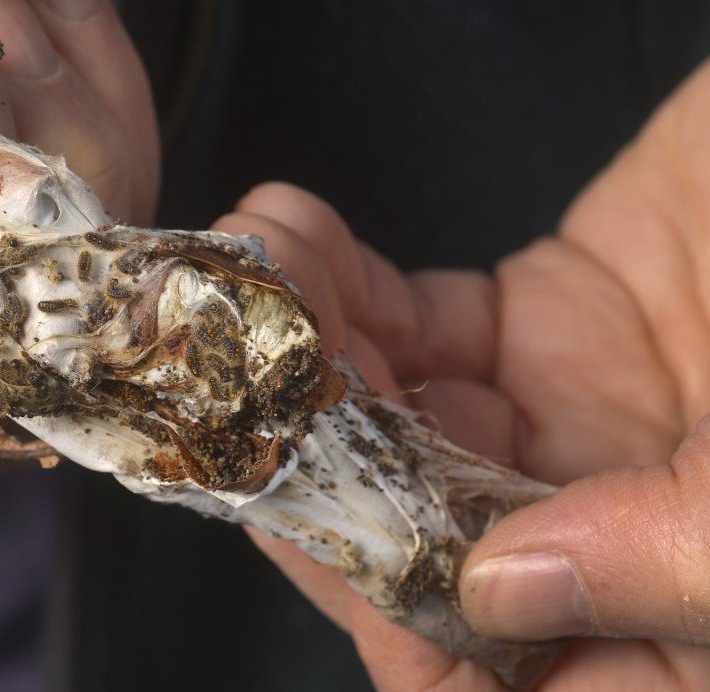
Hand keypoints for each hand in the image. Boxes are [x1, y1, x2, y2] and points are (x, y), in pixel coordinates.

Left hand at [221, 56, 709, 688]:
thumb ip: (682, 559)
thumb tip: (499, 597)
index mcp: (699, 623)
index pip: (520, 681)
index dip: (405, 622)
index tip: (314, 537)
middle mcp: (624, 535)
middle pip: (429, 537)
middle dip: (321, 465)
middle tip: (243, 390)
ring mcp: (581, 426)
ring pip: (404, 424)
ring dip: (316, 361)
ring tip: (259, 288)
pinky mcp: (557, 320)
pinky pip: (424, 328)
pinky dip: (352, 293)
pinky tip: (303, 246)